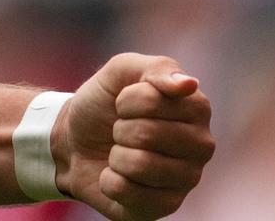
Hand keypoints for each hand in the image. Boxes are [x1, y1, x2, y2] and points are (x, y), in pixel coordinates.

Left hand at [54, 53, 214, 219]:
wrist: (73, 141)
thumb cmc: (103, 104)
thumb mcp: (120, 71)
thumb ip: (156, 67)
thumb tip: (189, 84)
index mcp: (197, 108)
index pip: (158, 100)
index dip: (128, 101)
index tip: (123, 103)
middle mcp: (201, 146)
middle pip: (149, 134)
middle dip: (121, 129)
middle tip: (120, 130)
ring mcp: (187, 179)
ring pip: (140, 165)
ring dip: (115, 156)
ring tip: (119, 153)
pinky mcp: (166, 207)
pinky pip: (128, 193)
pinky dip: (109, 181)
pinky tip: (117, 176)